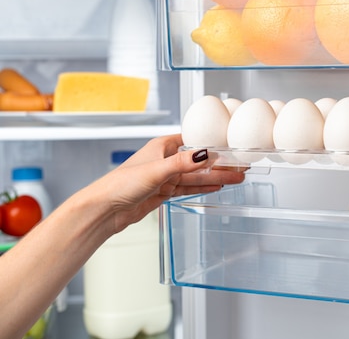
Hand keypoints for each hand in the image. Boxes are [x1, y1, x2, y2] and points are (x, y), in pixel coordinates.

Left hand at [86, 134, 245, 232]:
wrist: (105, 210)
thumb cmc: (120, 184)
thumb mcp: (156, 170)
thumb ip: (182, 163)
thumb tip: (205, 154)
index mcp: (162, 147)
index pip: (193, 142)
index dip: (213, 145)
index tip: (231, 149)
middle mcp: (164, 160)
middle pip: (198, 162)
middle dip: (219, 166)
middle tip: (240, 168)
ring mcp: (165, 177)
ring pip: (196, 177)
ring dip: (215, 178)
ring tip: (235, 179)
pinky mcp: (163, 192)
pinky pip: (188, 188)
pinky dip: (203, 188)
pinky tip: (216, 187)